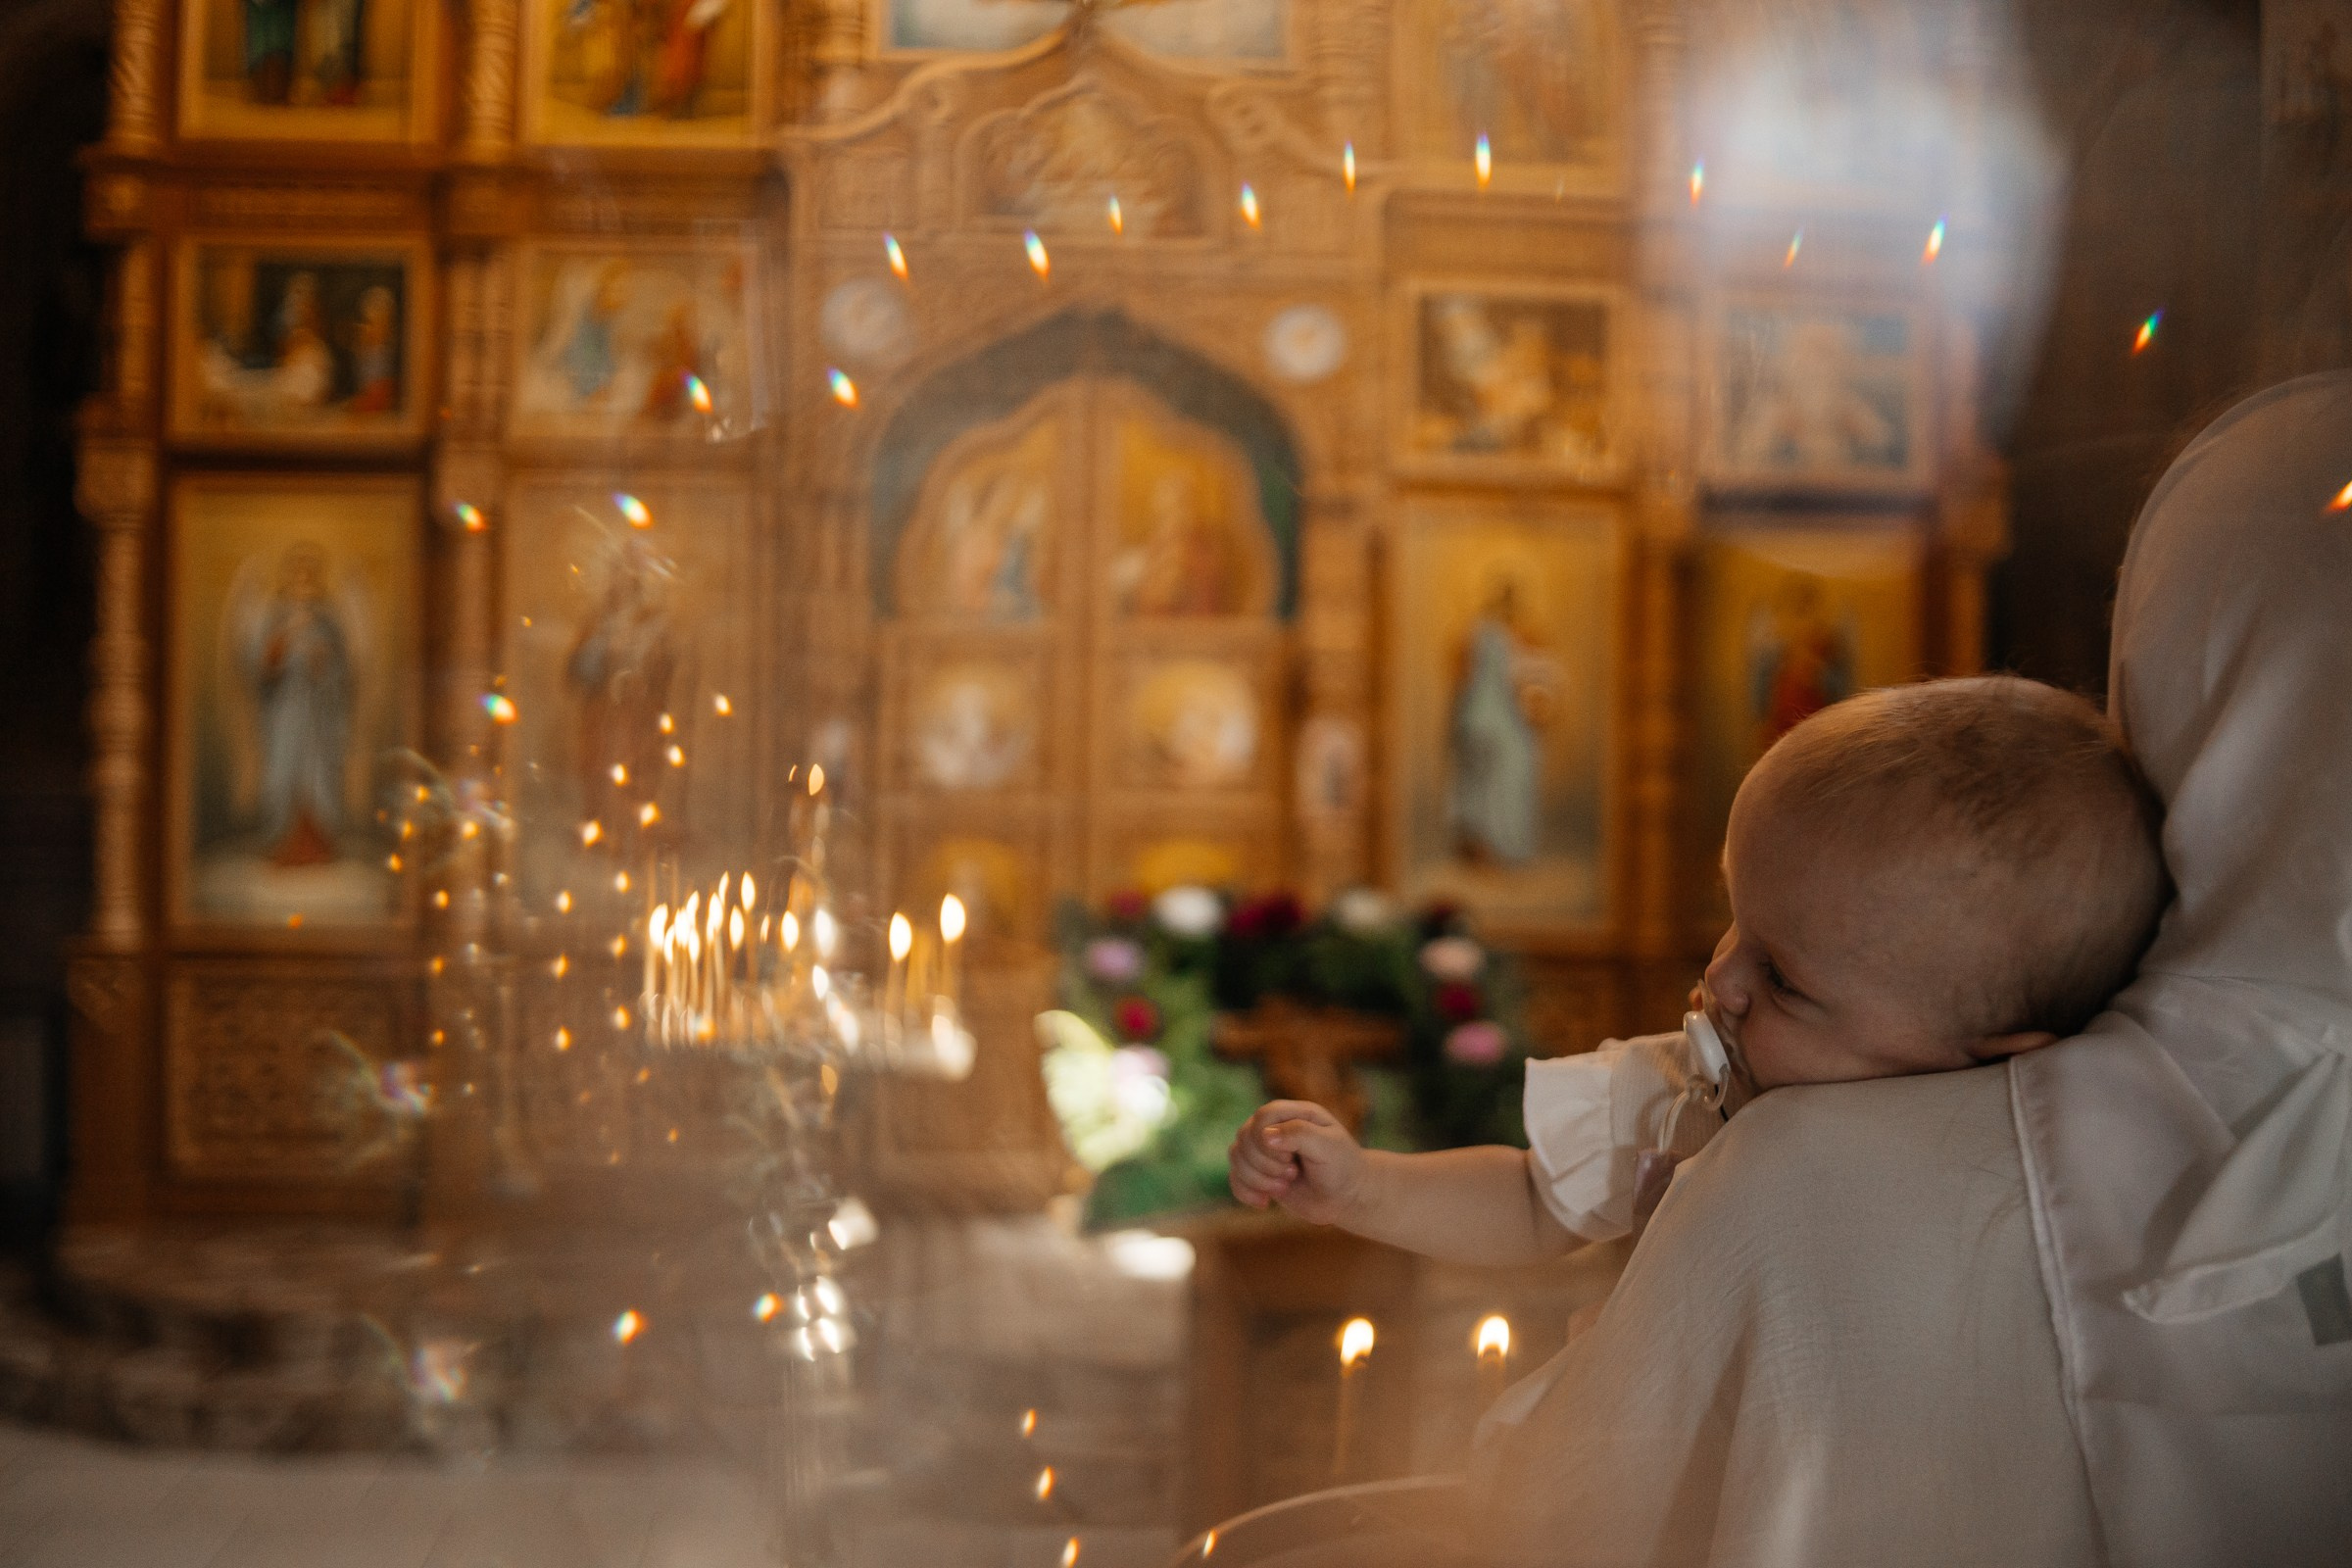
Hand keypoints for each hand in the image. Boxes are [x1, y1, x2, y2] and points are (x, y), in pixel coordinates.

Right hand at [1227, 1100, 1367, 1226]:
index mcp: (1294, 1113)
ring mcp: (1263, 1150)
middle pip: (1245, 1137)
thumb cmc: (1343, 1167)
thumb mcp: (1329, 1147)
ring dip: (1258, 1179)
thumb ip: (1300, 1134)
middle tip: (1293, 1173)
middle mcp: (1275, 1127)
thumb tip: (1265, 1136)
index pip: (1262, 1117)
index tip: (1291, 1159)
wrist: (1346, 1197)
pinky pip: (1235, 1178)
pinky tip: (1265, 1202)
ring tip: (1285, 1186)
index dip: (1269, 1141)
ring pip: (1237, 1157)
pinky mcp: (1258, 1172)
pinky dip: (1246, 1192)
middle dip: (1266, 1164)